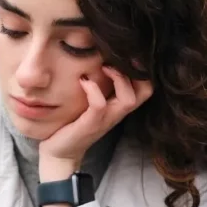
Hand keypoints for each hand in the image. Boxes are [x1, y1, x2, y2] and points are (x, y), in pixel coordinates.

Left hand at [38, 66, 152, 180]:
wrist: (60, 152)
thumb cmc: (73, 123)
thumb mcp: (90, 102)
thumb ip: (99, 86)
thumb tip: (98, 58)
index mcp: (119, 106)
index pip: (146, 87)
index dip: (143, 69)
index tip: (127, 54)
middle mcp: (117, 113)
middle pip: (146, 91)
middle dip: (137, 71)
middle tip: (117, 59)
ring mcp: (105, 120)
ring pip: (128, 99)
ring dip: (119, 78)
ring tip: (104, 67)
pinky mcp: (90, 124)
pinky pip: (99, 105)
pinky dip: (93, 90)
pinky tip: (83, 80)